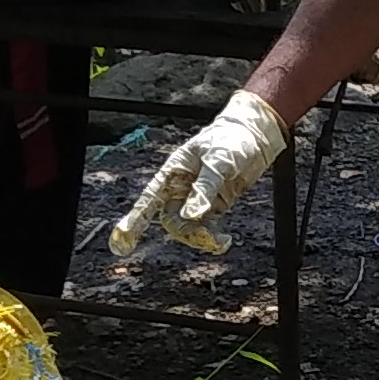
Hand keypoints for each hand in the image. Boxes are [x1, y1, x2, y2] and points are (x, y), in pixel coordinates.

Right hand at [107, 88, 287, 256]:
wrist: (255, 137)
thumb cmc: (230, 140)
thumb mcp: (218, 160)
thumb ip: (205, 188)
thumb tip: (191, 215)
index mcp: (173, 172)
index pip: (149, 199)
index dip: (135, 220)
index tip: (123, 241)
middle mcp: (181, 188)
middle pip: (170, 220)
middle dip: (185, 233)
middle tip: (207, 237)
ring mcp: (197, 199)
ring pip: (188, 228)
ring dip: (201, 238)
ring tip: (220, 241)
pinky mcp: (214, 206)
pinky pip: (207, 228)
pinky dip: (214, 238)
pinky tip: (225, 241)